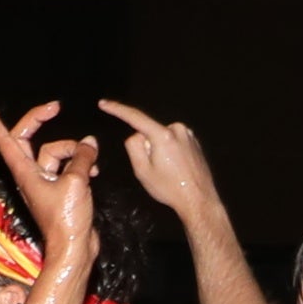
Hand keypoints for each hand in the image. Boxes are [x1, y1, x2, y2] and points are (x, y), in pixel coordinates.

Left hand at [0, 94, 99, 285]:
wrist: (74, 249)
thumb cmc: (66, 220)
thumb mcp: (75, 182)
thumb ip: (82, 158)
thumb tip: (89, 143)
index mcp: (24, 171)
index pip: (3, 138)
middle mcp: (30, 174)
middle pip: (28, 138)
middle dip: (40, 120)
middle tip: (56, 107)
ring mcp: (44, 181)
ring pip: (56, 152)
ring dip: (74, 150)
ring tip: (91, 162)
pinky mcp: (60, 189)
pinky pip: (68, 166)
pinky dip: (80, 164)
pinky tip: (95, 170)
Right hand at [95, 95, 222, 222]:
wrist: (198, 200)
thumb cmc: (170, 189)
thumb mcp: (142, 171)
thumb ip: (133, 147)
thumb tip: (136, 135)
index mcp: (163, 135)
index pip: (135, 117)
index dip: (117, 109)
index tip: (103, 103)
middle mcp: (177, 129)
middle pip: (149, 132)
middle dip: (147, 147)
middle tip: (157, 171)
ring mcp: (188, 134)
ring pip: (161, 137)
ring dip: (159, 150)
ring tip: (169, 172)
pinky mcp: (194, 141)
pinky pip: (172, 142)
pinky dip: (170, 152)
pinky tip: (177, 169)